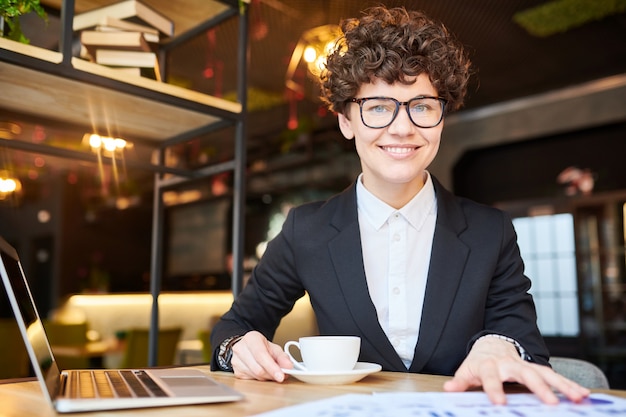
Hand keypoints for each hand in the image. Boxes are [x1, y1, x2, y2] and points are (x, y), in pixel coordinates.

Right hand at [229, 331, 293, 381]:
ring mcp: (236, 361)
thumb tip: (289, 366)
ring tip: (272, 372)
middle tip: (281, 375)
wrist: (248, 347)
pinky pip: (251, 380)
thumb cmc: (261, 347)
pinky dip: (261, 379)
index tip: (281, 376)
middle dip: (272, 374)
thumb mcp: (274, 348)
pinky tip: (263, 372)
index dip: (272, 367)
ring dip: (267, 377)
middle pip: (258, 368)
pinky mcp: (236, 372)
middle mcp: (240, 349)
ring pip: (255, 376)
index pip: (261, 355)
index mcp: (251, 339)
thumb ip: (282, 357)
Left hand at [443, 336, 589, 404]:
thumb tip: (448, 390)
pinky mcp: (537, 368)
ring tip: (577, 398)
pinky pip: (554, 375)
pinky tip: (583, 394)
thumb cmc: (479, 362)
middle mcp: (510, 363)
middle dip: (539, 388)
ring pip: (545, 373)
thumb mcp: (467, 370)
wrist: (492, 344)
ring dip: (562, 385)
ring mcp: (526, 364)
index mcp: (490, 365)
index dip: (494, 389)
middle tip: (551, 403)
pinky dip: (569, 384)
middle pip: (525, 373)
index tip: (500, 404)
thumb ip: (460, 381)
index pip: (491, 377)